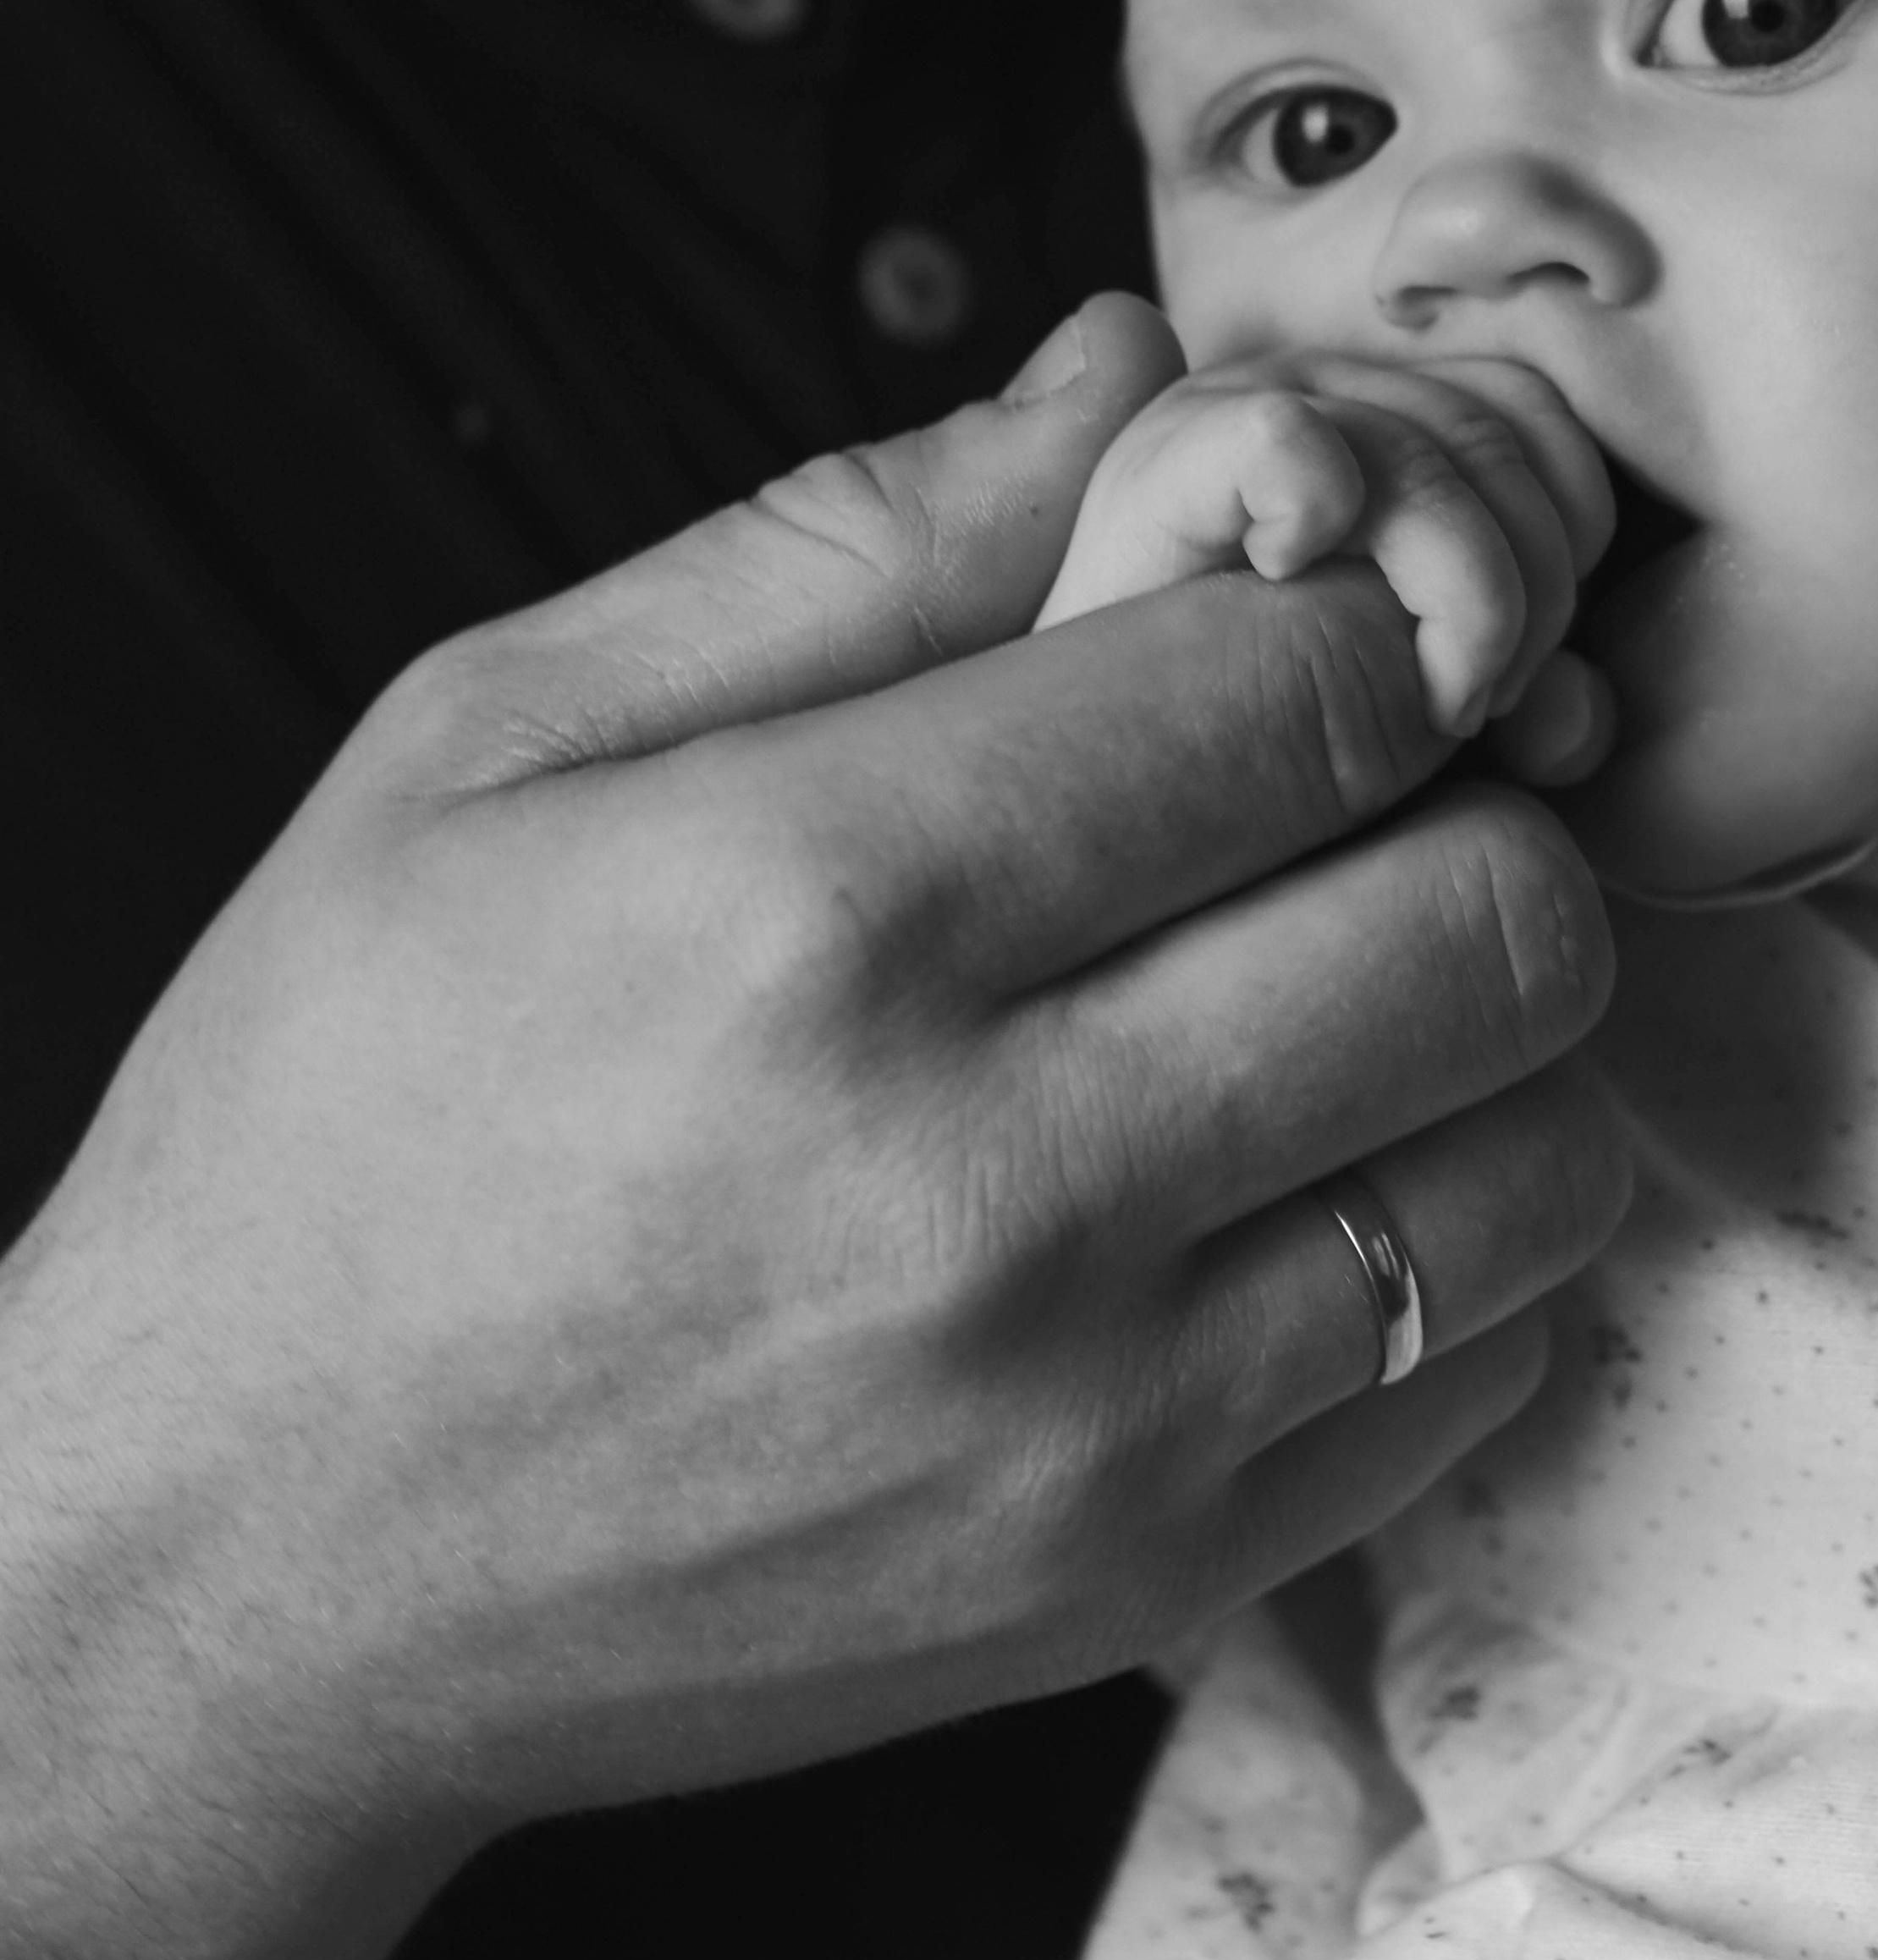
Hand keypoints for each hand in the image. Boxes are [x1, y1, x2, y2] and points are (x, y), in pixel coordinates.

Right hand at [0, 294, 1625, 1959]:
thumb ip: (850, 541)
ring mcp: (1094, 1418)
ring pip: (1542, 1150)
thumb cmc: (344, 1117)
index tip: (1285, 620)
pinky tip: (1284, 1186)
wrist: (252, 1558)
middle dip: (1456, 801)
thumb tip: (1134, 374)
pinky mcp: (1142, 1585)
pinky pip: (1480, 1373)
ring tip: (1314, 990)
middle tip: (1323, 797)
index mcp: (822, 903)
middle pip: (1491, 909)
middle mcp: (996, 1178)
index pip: (1314, 686)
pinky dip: (1446, 1245)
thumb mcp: (493, 743)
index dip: (1350, 609)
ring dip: (1480, 1030)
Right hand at [1036, 347, 1617, 778]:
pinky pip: (1296, 444)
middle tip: (1478, 711)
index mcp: (1359, 428)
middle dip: (1534, 587)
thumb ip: (1513, 709)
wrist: (1047, 792)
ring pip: (1437, 450)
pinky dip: (1323, 512)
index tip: (1518, 686)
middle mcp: (1296, 393)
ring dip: (1465, 594)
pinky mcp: (1156, 468)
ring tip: (1422, 703)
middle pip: (1509, 424)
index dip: (1560, 544)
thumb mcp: (1410, 740)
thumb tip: (1585, 721)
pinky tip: (1301, 593)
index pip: (1528, 413)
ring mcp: (1221, 416)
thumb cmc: (1226, 774)